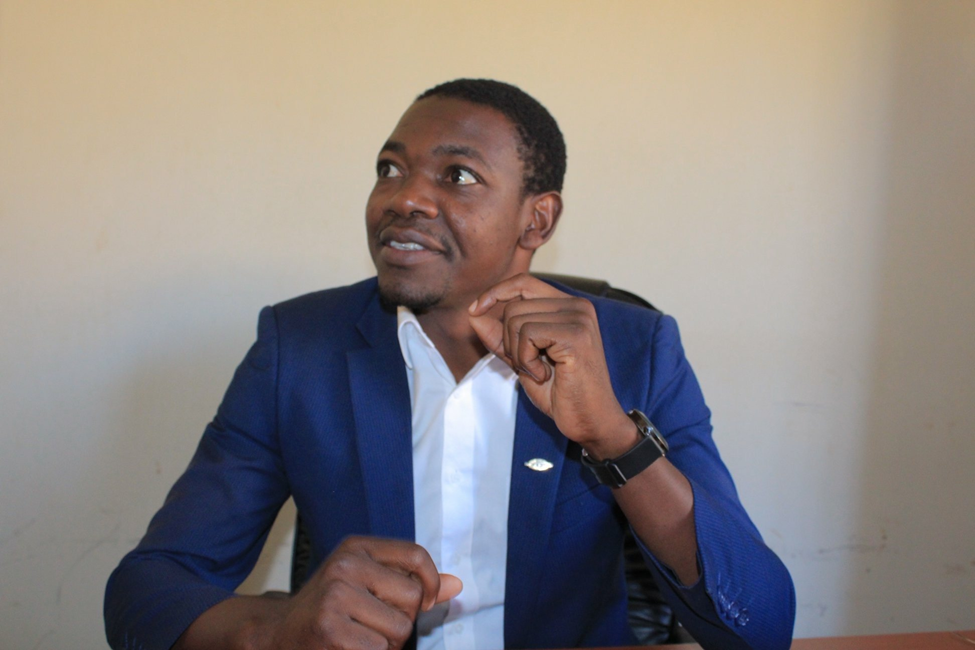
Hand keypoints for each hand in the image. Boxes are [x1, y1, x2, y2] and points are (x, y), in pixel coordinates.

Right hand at [267, 536, 461, 649]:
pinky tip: (348, 647)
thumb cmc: (330, 607)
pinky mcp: (330, 630)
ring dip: (387, 643)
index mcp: (356, 547)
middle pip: (412, 597)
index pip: (415, 555)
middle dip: (402, 619)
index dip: (430, 581)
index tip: (425, 600)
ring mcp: (335, 597)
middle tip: (373, 623)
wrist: (278, 632)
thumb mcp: (367, 582)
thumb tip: (456, 585)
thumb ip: (411, 581)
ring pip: (399, 629)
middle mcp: (345, 565)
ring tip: (360, 637)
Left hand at [468, 274, 635, 456]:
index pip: (524, 282)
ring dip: (518, 354)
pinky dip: (526, 360)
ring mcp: (579, 318)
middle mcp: (577, 305)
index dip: (496, 292)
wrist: (590, 420)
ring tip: (539, 371)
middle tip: (529, 365)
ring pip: (517, 319)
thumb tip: (474, 313)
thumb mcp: (521, 359)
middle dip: (508, 340)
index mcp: (568, 306)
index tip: (475, 310)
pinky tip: (545, 374)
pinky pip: (527, 334)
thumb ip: (500, 335)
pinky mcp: (576, 334)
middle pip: (514, 304)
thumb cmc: (561, 392)